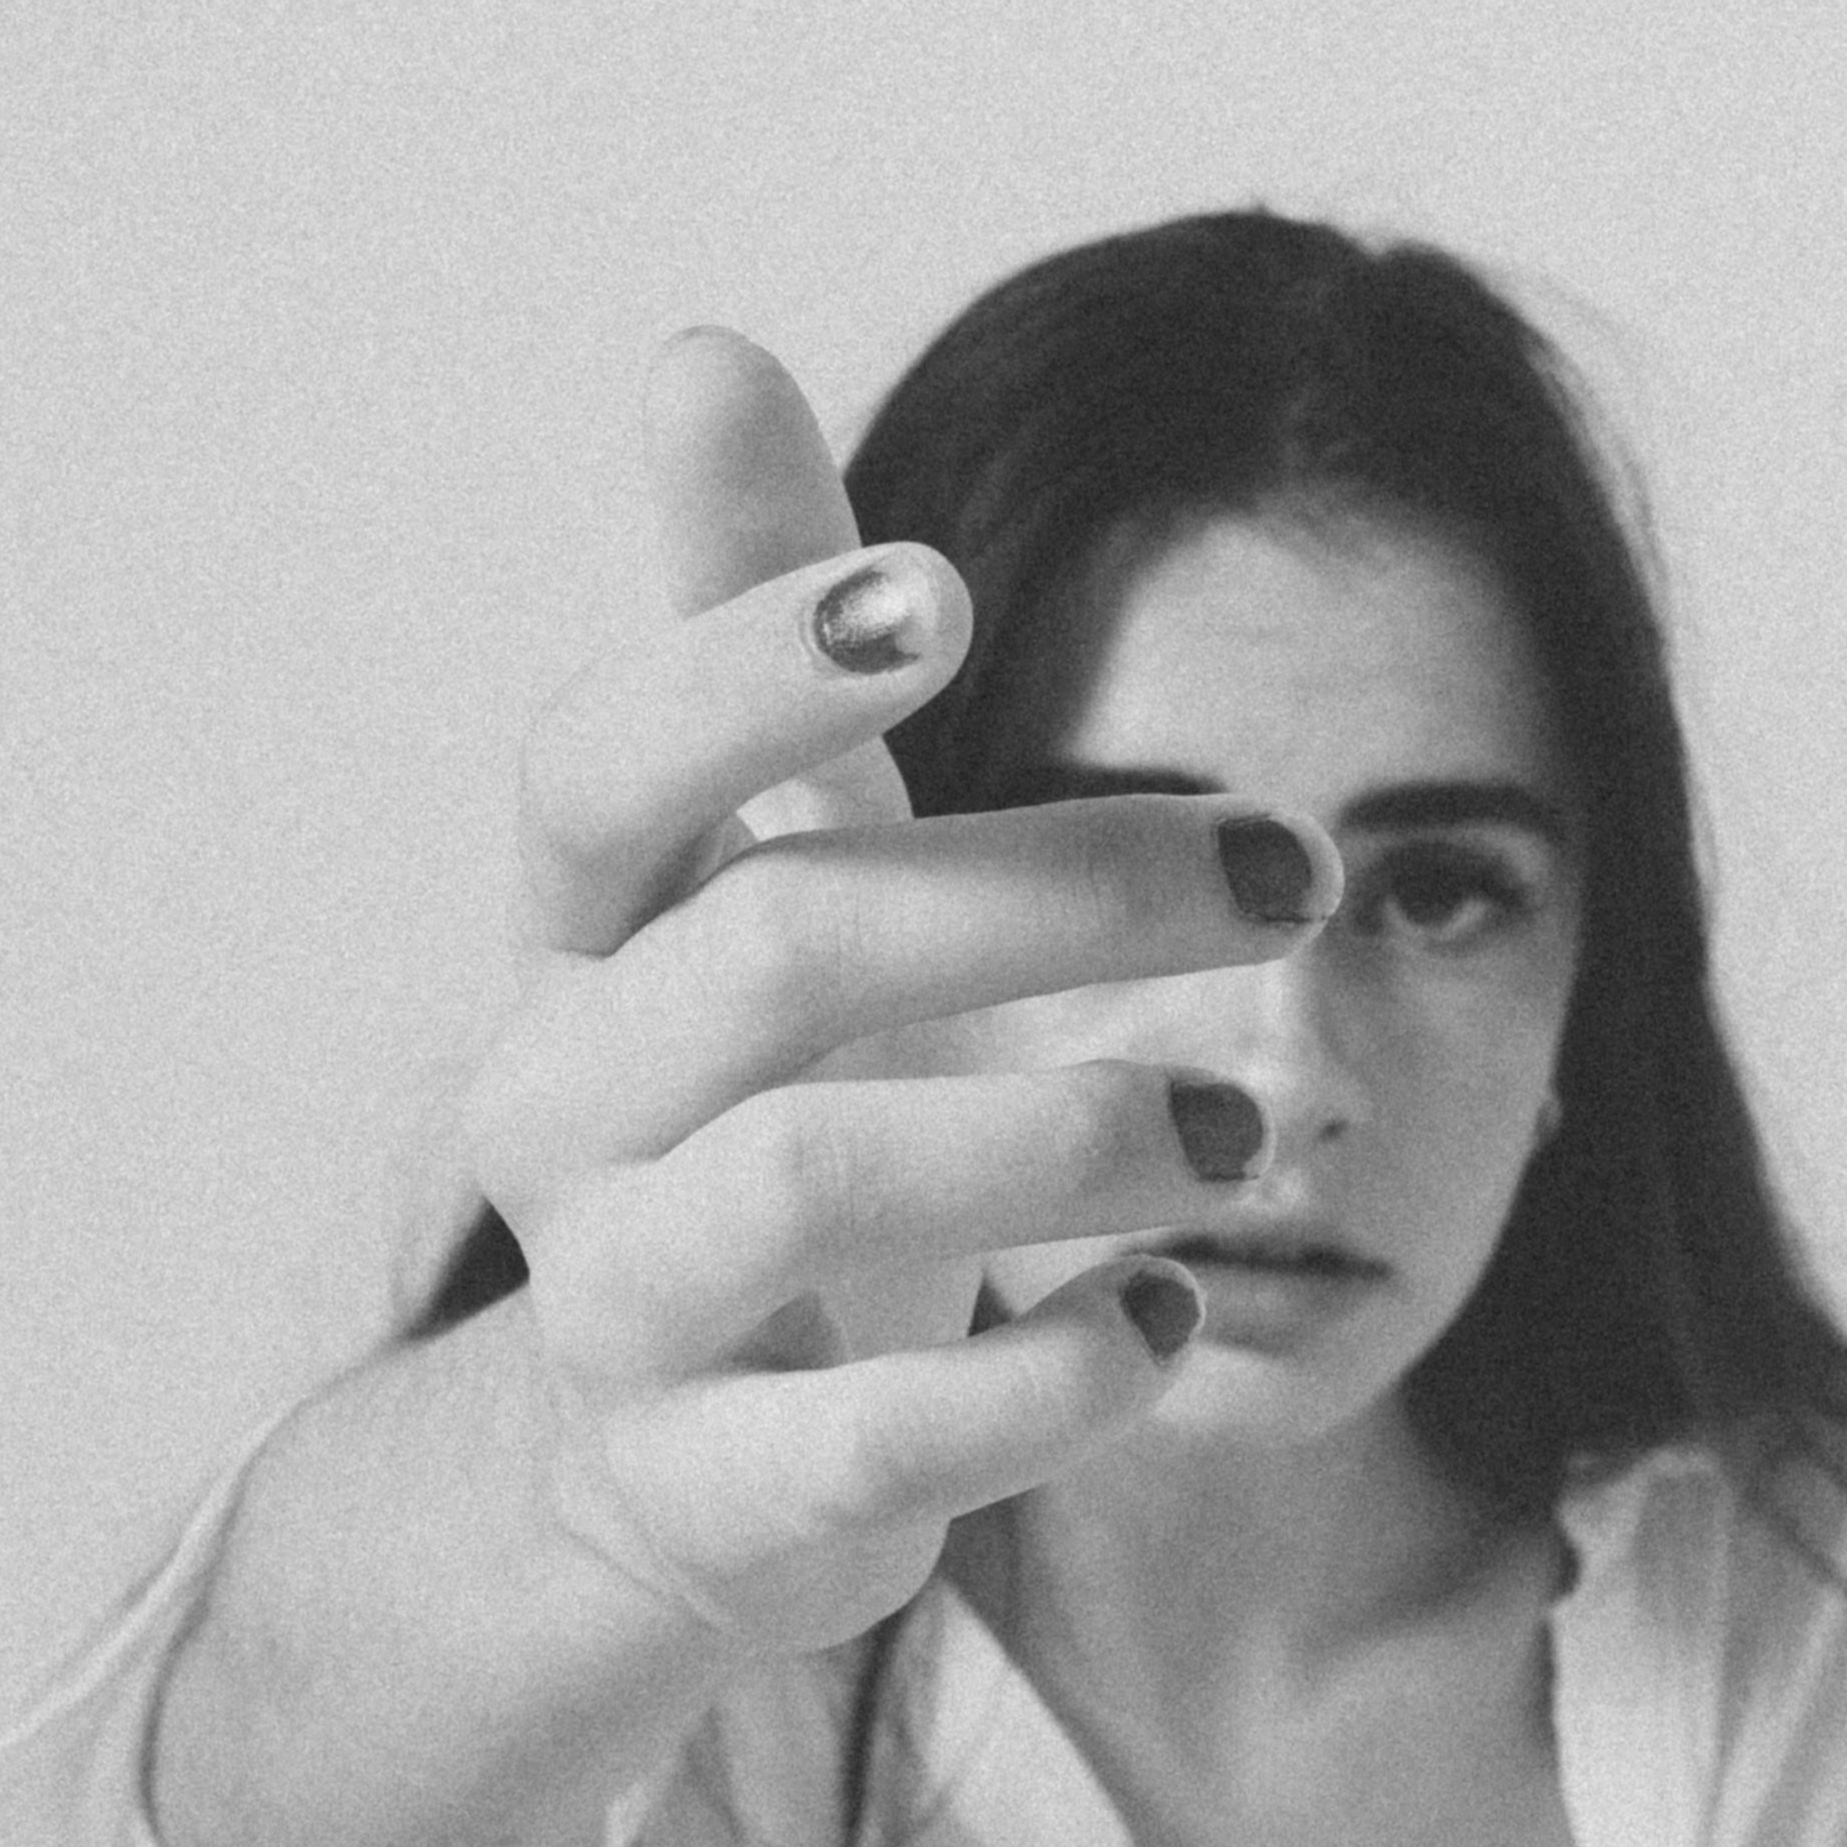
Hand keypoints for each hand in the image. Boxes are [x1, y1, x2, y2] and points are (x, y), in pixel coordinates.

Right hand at [449, 330, 1339, 1658]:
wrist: (662, 1464)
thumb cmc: (755, 1099)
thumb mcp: (757, 866)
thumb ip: (751, 622)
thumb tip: (699, 347)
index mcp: (578, 936)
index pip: (602, 767)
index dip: (752, 667)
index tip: (953, 592)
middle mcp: (562, 1110)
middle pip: (777, 953)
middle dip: (1055, 891)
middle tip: (1284, 867)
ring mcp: (622, 1312)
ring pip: (806, 1185)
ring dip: (1067, 1135)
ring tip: (1244, 1124)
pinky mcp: (711, 1500)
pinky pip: (868, 1445)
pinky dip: (1044, 1380)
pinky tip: (1166, 1317)